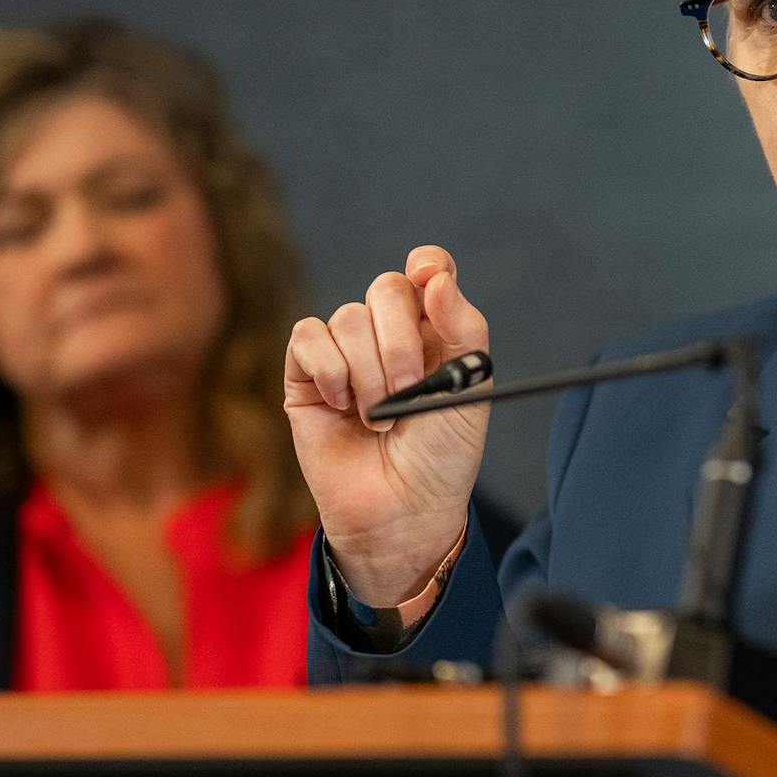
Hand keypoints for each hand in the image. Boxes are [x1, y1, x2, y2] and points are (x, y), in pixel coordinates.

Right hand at [284, 245, 489, 602]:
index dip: (427, 264)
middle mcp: (388, 335)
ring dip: (368, 371)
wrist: (404, 512)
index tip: (427, 276)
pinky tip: (342, 406)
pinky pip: (307, 337)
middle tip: (408, 390)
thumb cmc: (442, 457)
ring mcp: (346, 354)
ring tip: (380, 418)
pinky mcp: (306, 377)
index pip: (427, 270)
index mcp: (434, 332)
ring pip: (348, 317)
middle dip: (399, 340)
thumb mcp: (470, 389)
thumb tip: (435, 277)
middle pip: (386, 289)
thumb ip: (463, 327)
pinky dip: (329, 369)